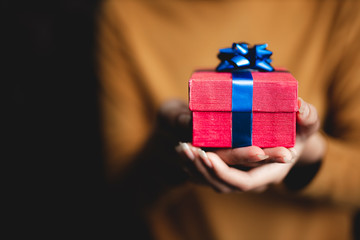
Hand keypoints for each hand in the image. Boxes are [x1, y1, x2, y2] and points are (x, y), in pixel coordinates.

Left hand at [175, 98, 325, 192]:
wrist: (291, 140)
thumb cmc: (299, 131)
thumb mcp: (307, 124)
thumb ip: (307, 116)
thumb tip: (299, 107)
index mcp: (270, 173)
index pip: (244, 182)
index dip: (225, 172)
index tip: (207, 156)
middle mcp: (252, 179)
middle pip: (222, 185)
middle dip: (202, 169)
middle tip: (186, 149)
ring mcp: (239, 176)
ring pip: (211, 181)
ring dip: (193, 167)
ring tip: (180, 148)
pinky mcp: (229, 169)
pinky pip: (208, 175)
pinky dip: (193, 165)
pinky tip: (182, 151)